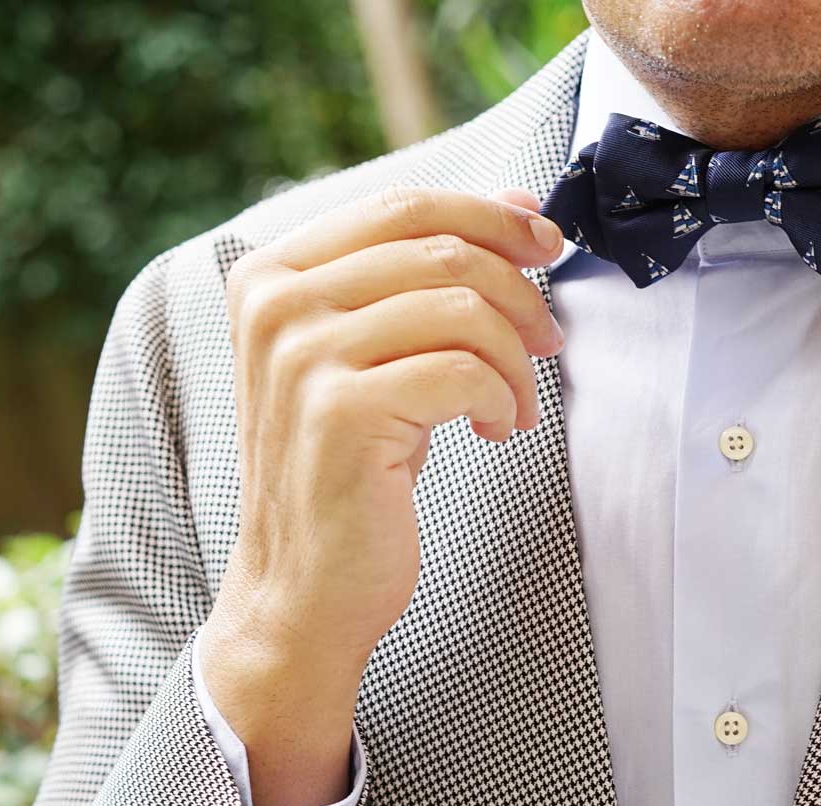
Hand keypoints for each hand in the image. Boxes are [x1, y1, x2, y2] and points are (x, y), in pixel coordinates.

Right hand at [199, 184, 565, 805]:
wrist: (303, 585)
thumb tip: (519, 212)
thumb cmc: (351, 469)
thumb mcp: (373, 356)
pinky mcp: (341, 412)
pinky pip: (465, 372)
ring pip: (463, 308)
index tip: (547, 245)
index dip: (492, 216)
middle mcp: (276, 303)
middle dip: (520, 294)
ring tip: (515, 404)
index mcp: (272, 273)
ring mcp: (302, 356)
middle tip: (549, 343)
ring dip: (515, 359)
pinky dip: (502, 399)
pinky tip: (495, 432)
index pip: (404, 205)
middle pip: (443, 250)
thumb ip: (420, 282)